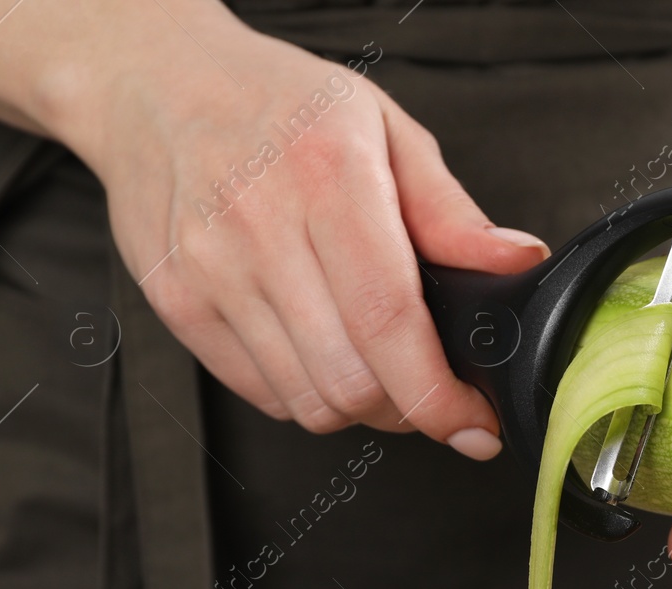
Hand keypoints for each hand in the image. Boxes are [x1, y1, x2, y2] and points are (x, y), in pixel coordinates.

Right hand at [73, 19, 548, 455]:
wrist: (156, 84)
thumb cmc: (279, 103)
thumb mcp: (384, 128)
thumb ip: (450, 211)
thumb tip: (516, 262)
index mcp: (328, 175)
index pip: (388, 320)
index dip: (438, 395)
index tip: (475, 422)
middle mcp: (260, 227)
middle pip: (351, 381)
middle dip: (408, 408)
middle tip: (429, 388)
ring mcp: (210, 273)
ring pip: (308, 402)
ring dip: (359, 407)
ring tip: (374, 365)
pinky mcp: (176, 305)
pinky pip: (261, 394)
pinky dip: (305, 394)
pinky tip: (319, 349)